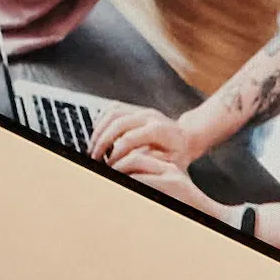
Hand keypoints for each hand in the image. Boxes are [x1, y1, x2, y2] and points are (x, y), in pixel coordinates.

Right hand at [89, 106, 203, 192]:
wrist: (187, 138)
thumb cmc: (179, 155)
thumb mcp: (171, 165)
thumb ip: (150, 165)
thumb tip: (129, 170)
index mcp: (159, 130)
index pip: (129, 139)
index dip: (116, 154)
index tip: (109, 167)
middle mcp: (149, 116)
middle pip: (117, 123)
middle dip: (102, 141)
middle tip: (95, 157)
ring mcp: (141, 110)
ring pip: (113, 113)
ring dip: (99, 130)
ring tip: (93, 147)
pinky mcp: (135, 108)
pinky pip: (113, 108)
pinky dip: (102, 119)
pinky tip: (98, 134)